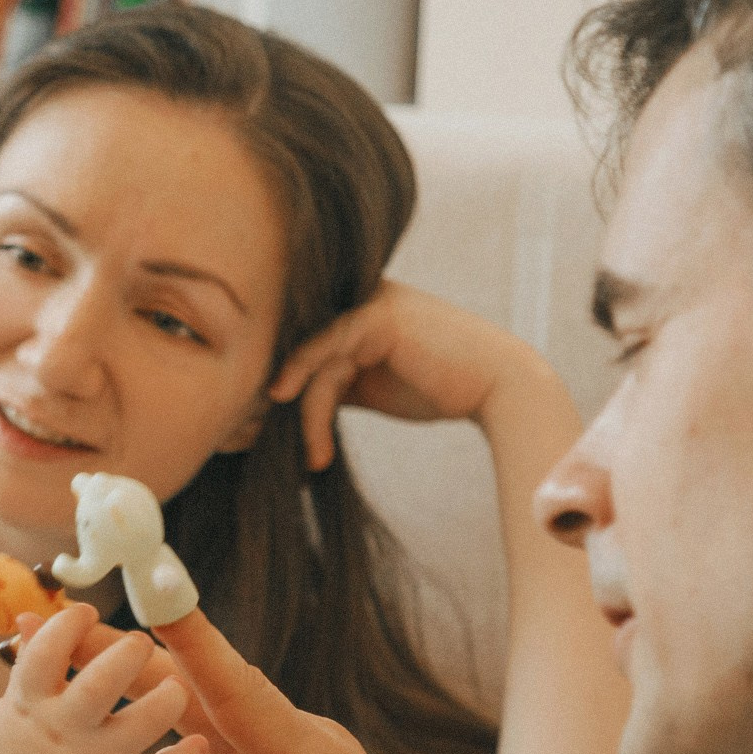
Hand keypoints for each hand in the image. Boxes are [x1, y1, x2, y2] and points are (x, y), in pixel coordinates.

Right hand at [0, 603, 208, 753]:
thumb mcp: (13, 713)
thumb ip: (32, 667)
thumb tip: (31, 616)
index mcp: (28, 704)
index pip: (46, 653)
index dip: (68, 627)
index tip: (85, 612)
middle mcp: (61, 732)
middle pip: (98, 684)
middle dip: (124, 657)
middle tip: (137, 645)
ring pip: (140, 723)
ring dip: (162, 701)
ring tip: (175, 690)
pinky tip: (196, 747)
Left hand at [272, 279, 548, 469]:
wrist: (495, 386)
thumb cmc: (437, 389)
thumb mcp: (368, 387)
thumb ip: (329, 384)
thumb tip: (276, 402)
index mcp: (352, 308)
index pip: (297, 343)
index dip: (274, 384)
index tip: (256, 429)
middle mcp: (355, 296)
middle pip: (294, 348)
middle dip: (272, 394)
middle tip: (259, 439)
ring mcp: (365, 300)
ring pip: (310, 358)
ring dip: (306, 414)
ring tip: (316, 457)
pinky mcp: (375, 314)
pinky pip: (327, 352)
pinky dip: (308, 387)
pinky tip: (299, 417)